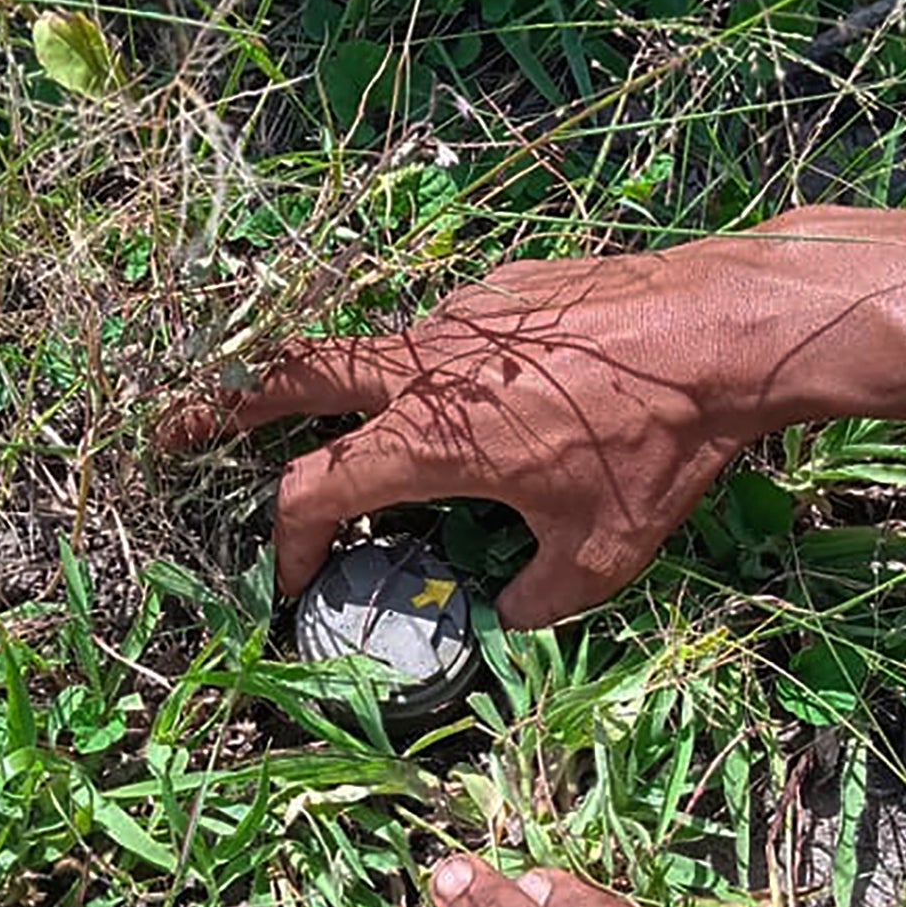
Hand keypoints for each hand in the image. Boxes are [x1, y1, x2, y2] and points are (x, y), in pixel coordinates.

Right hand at [156, 243, 782, 628]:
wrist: (725, 328)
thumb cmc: (659, 448)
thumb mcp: (602, 557)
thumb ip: (535, 602)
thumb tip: (506, 618)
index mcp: (428, 438)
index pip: (314, 492)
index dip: (287, 543)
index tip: (287, 580)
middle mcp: (424, 366)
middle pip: (294, 378)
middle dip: (229, 406)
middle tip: (180, 427)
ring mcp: (462, 314)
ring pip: (376, 353)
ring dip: (347, 391)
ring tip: (355, 426)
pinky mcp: (507, 287)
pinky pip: (447, 333)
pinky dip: (436, 370)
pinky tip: (497, 398)